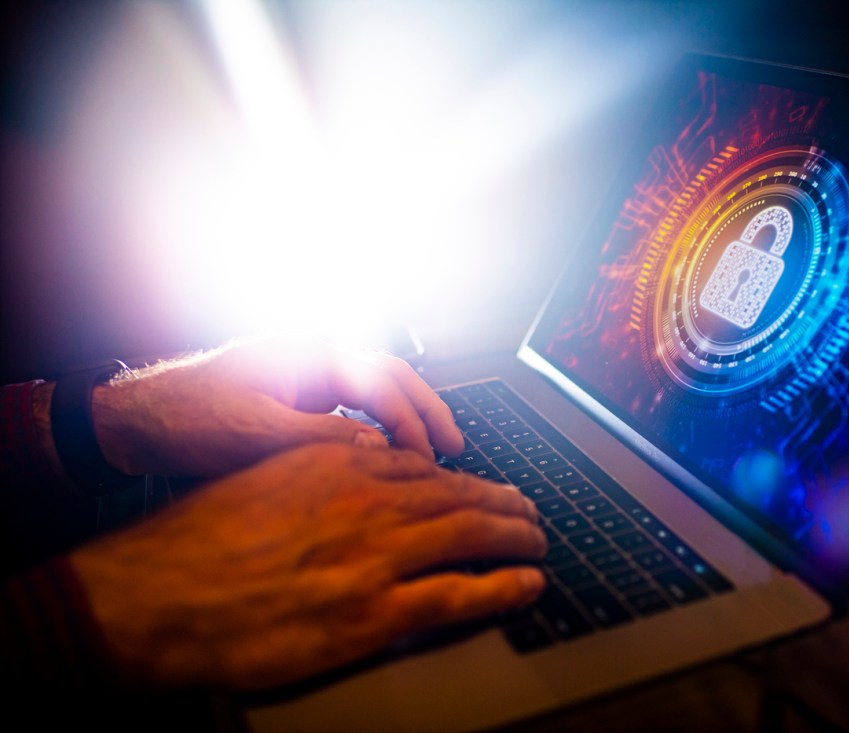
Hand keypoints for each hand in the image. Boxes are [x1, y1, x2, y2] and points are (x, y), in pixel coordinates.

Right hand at [69, 443, 546, 690]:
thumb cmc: (197, 542)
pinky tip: (528, 584)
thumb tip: (361, 470)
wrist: (157, 596)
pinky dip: (503, 586)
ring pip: (470, 534)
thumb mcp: (265, 480)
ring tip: (538, 539)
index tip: (485, 485)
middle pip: (459, 495)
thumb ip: (321, 473)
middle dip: (503, 503)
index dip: (465, 478)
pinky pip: (459, 594)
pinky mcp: (374, 611)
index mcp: (340, 466)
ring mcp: (376, 556)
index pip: (425, 467)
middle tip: (529, 510)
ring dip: (515, 536)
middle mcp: (368, 502)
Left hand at [89, 332, 463, 477]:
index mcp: (307, 352)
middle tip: (455, 447)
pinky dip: (380, 425)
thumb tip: (381, 452)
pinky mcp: (297, 392)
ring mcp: (306, 371)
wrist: (132, 419)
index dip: (411, 422)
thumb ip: (321, 440)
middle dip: (426, 410)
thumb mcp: (252, 434)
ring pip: (376, 387)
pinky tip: (390, 450)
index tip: (429, 459)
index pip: (380, 383)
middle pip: (391, 375)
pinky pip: (354, 403)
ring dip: (407, 416)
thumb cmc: (182, 419)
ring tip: (435, 449)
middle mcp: (313, 354)